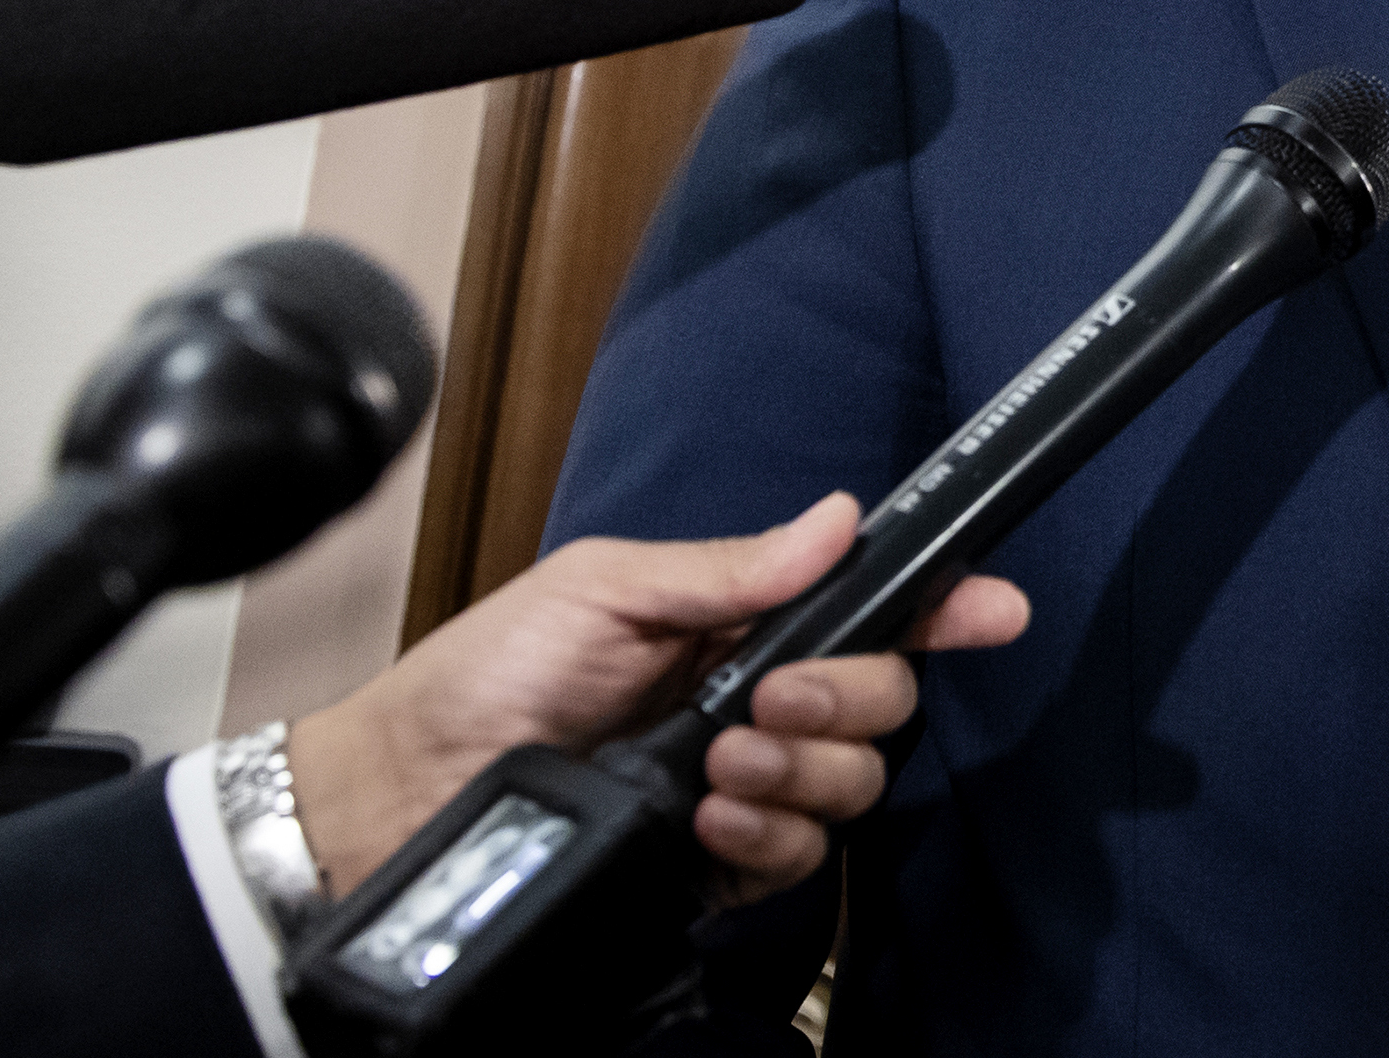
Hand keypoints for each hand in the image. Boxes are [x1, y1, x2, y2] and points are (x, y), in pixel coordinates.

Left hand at [286, 493, 1027, 904]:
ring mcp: (741, 790)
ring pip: (851, 786)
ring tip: (722, 767)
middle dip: (850, 697)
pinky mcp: (716, 867)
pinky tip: (710, 823)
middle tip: (775, 701)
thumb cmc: (480, 679)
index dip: (944, 606)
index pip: (869, 611)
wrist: (395, 802)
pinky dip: (767, 838)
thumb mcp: (598, 591)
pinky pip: (796, 860)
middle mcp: (757, 705)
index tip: (993, 608)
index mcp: (739, 624)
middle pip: (881, 703)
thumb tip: (836, 521)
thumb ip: (722, 570)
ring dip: (802, 773)